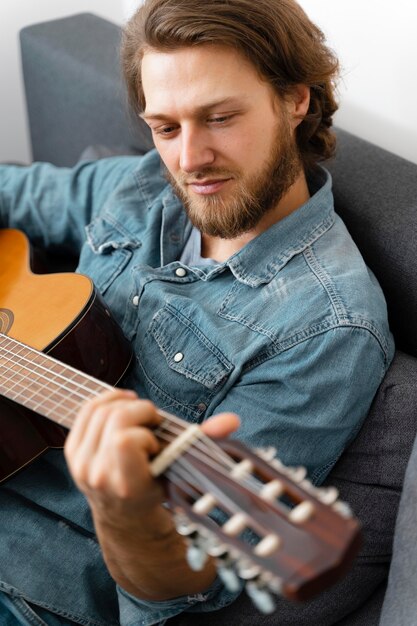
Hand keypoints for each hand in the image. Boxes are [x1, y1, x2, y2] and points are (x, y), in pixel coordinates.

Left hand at [65, 389, 238, 522]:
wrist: (125, 516)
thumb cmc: (158, 489)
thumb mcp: (183, 471)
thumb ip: (206, 443)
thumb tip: (232, 421)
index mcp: (127, 485)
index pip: (124, 440)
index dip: (144, 431)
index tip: (155, 442)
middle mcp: (99, 476)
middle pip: (115, 418)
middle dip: (139, 411)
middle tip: (151, 422)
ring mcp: (82, 464)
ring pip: (100, 410)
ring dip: (124, 404)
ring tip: (139, 416)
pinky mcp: (73, 452)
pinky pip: (87, 411)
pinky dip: (106, 401)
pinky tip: (123, 406)